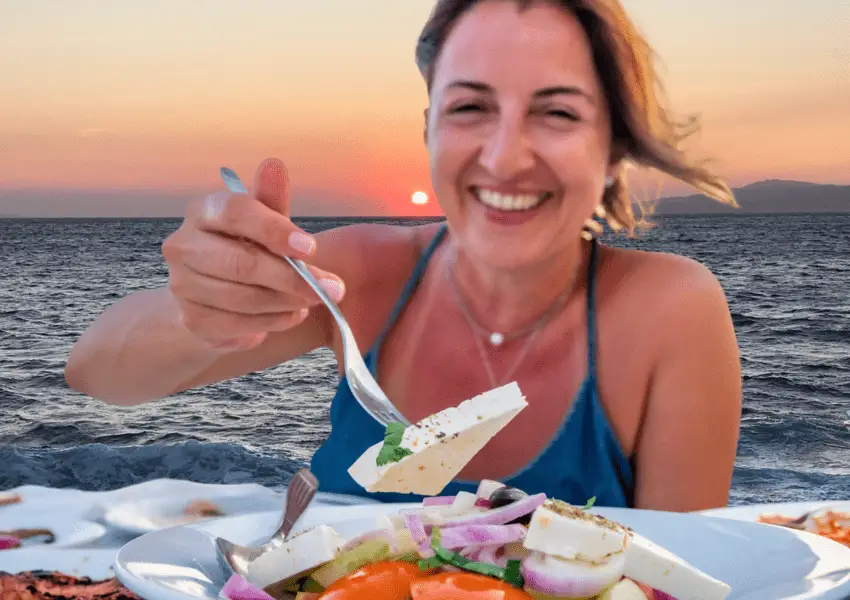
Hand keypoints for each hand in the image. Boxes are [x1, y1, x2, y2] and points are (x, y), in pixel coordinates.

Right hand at [162, 158, 345, 350]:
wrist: (211, 293)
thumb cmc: (245, 247)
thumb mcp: (264, 221)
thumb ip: (272, 199)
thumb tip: (274, 165)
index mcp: (204, 211)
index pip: (237, 213)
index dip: (275, 230)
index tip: (311, 247)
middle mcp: (184, 245)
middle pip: (243, 263)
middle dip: (294, 279)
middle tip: (332, 288)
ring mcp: (183, 285)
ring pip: (246, 298)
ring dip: (289, 302)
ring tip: (315, 300)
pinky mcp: (192, 319)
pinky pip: (242, 324)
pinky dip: (275, 322)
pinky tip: (293, 314)